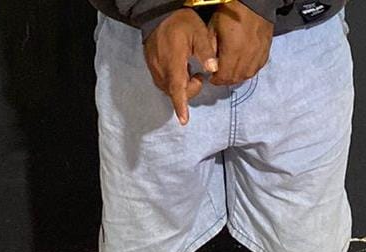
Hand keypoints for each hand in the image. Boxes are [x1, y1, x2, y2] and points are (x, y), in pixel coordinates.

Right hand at [144, 9, 218, 124]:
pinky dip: (175, 82)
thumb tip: (213, 69)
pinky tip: (181, 69)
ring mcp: (155, 70)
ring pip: (170, 90)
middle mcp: (162, 70)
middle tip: (199, 74)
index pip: (177, 88)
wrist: (158, 16)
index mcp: (173, 62)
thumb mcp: (198, 31)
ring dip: (182, 86)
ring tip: (190, 70)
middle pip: (176, 92)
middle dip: (190, 90)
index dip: (181, 105)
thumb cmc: (179, 23)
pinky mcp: (152, 70)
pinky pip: (165, 84)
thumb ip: (206, 50)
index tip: (183, 120)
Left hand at [209, 1, 273, 85]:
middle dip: (226, 80)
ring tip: (230, 73)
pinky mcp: (266, 51)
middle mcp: (248, 56)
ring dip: (237, 77)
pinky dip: (248, 71)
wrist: (252, 2)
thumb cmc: (229, 13)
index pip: (225, 76)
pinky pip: (257, 68)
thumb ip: (211, 50)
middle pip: (236, 78)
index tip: (211, 78)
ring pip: (247, 75)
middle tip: (219, 77)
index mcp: (233, 50)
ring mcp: (259, 54)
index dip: (217, 80)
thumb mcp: (213, 28)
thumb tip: (211, 66)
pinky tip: (242, 67)